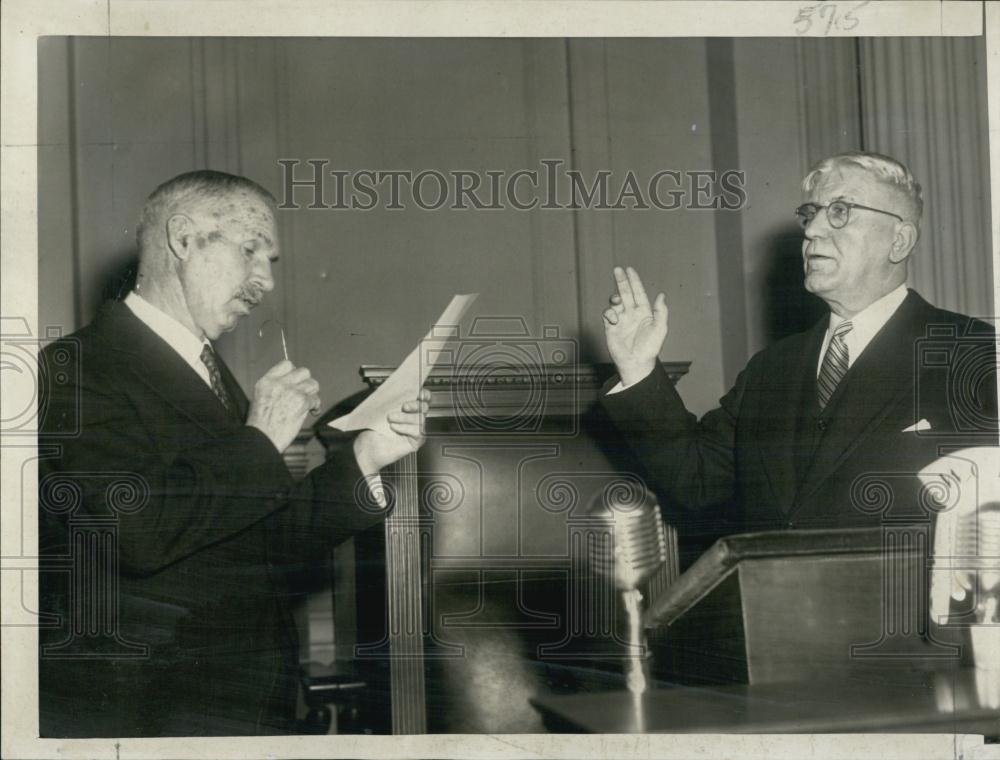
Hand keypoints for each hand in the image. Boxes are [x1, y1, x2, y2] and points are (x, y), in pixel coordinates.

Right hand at [246, 360, 320, 452]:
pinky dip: (316, 406)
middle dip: (306, 382)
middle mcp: (279, 383)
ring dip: (313, 394)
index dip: (295, 372)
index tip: (297, 380)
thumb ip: (275, 389)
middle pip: (303, 372)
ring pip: (313, 384)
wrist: (262, 439)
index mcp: (266, 382)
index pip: (286, 364)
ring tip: (309, 403)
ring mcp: (291, 391)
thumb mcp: (260, 399)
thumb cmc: (260, 426)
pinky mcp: (301, 401)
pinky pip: (316, 399)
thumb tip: (291, 385)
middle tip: (304, 393)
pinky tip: (312, 411)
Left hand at [353, 390, 430, 475]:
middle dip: (415, 404)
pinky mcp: (416, 441)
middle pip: (425, 407)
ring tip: (391, 419)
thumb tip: (397, 388)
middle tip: (403, 406)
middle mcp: (414, 418)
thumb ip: (392, 398)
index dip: (424, 394)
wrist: (368, 447)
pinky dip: (405, 428)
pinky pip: (417, 431)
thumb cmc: (373, 429)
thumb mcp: (381, 408)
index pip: (424, 398)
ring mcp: (416, 429)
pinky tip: (394, 428)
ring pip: (420, 418)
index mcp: (408, 408)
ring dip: (404, 417)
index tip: (419, 393)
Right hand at [602, 266, 667, 386]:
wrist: (636, 362)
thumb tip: (661, 295)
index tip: (629, 270)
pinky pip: (607, 314)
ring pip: (615, 302)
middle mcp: (632, 313)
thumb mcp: (660, 329)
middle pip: (625, 293)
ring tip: (617, 300)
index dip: (634, 281)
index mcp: (644, 312)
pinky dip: (609, 313)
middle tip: (617, 269)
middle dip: (621, 281)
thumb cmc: (650, 348)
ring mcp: (621, 319)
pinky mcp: (610, 327)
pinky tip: (614, 320)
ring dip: (615, 298)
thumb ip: (661, 312)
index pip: (638, 292)